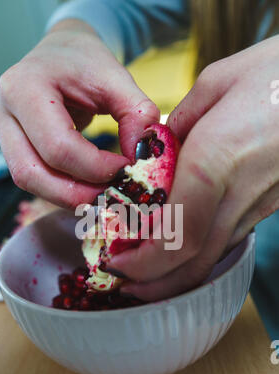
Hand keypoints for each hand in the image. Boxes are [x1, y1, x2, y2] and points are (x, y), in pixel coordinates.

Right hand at [0, 19, 158, 207]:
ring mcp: (1, 130)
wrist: (61, 52)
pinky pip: (33, 178)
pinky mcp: (10, 145)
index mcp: (24, 86)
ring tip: (103, 193)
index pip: (59, 146)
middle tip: (114, 193)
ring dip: (68, 196)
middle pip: (34, 173)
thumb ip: (137, 114)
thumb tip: (141, 157)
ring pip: (29, 182)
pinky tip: (88, 187)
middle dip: (79, 192)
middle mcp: (3, 110)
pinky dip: (62, 189)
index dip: (96, 167)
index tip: (126, 169)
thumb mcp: (117, 78)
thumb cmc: (86, 61)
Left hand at [108, 35, 278, 300]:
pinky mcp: (271, 203)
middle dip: (155, 283)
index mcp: (213, 160)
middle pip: (194, 262)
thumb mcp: (218, 82)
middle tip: (125, 284)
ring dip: (176, 275)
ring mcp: (261, 203)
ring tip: (146, 276)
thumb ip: (181, 122)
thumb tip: (161, 147)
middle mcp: (238, 193)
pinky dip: (200, 254)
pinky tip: (181, 249)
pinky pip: (230, 238)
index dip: (143, 263)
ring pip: (214, 257)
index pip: (176, 236)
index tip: (117, 263)